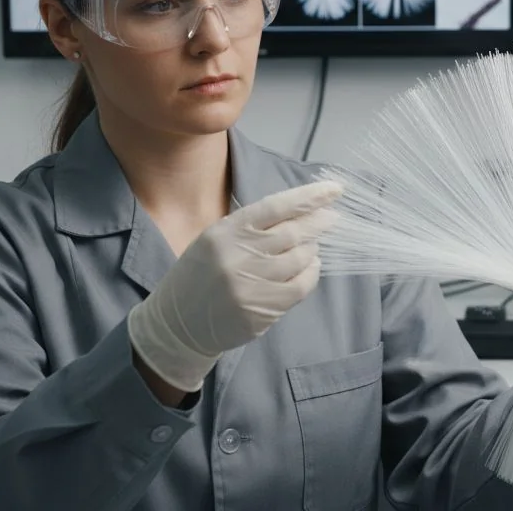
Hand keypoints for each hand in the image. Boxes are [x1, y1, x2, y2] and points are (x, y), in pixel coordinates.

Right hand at [128, 180, 344, 392]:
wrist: (178, 323)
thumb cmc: (202, 275)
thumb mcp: (216, 239)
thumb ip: (253, 227)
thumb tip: (302, 213)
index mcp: (226, 231)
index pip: (276, 206)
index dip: (309, 197)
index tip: (334, 190)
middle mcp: (238, 254)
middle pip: (294, 232)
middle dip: (319, 222)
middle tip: (332, 218)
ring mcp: (250, 284)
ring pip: (301, 259)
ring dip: (311, 250)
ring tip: (309, 248)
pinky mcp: (260, 309)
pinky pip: (300, 286)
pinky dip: (310, 274)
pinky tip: (307, 269)